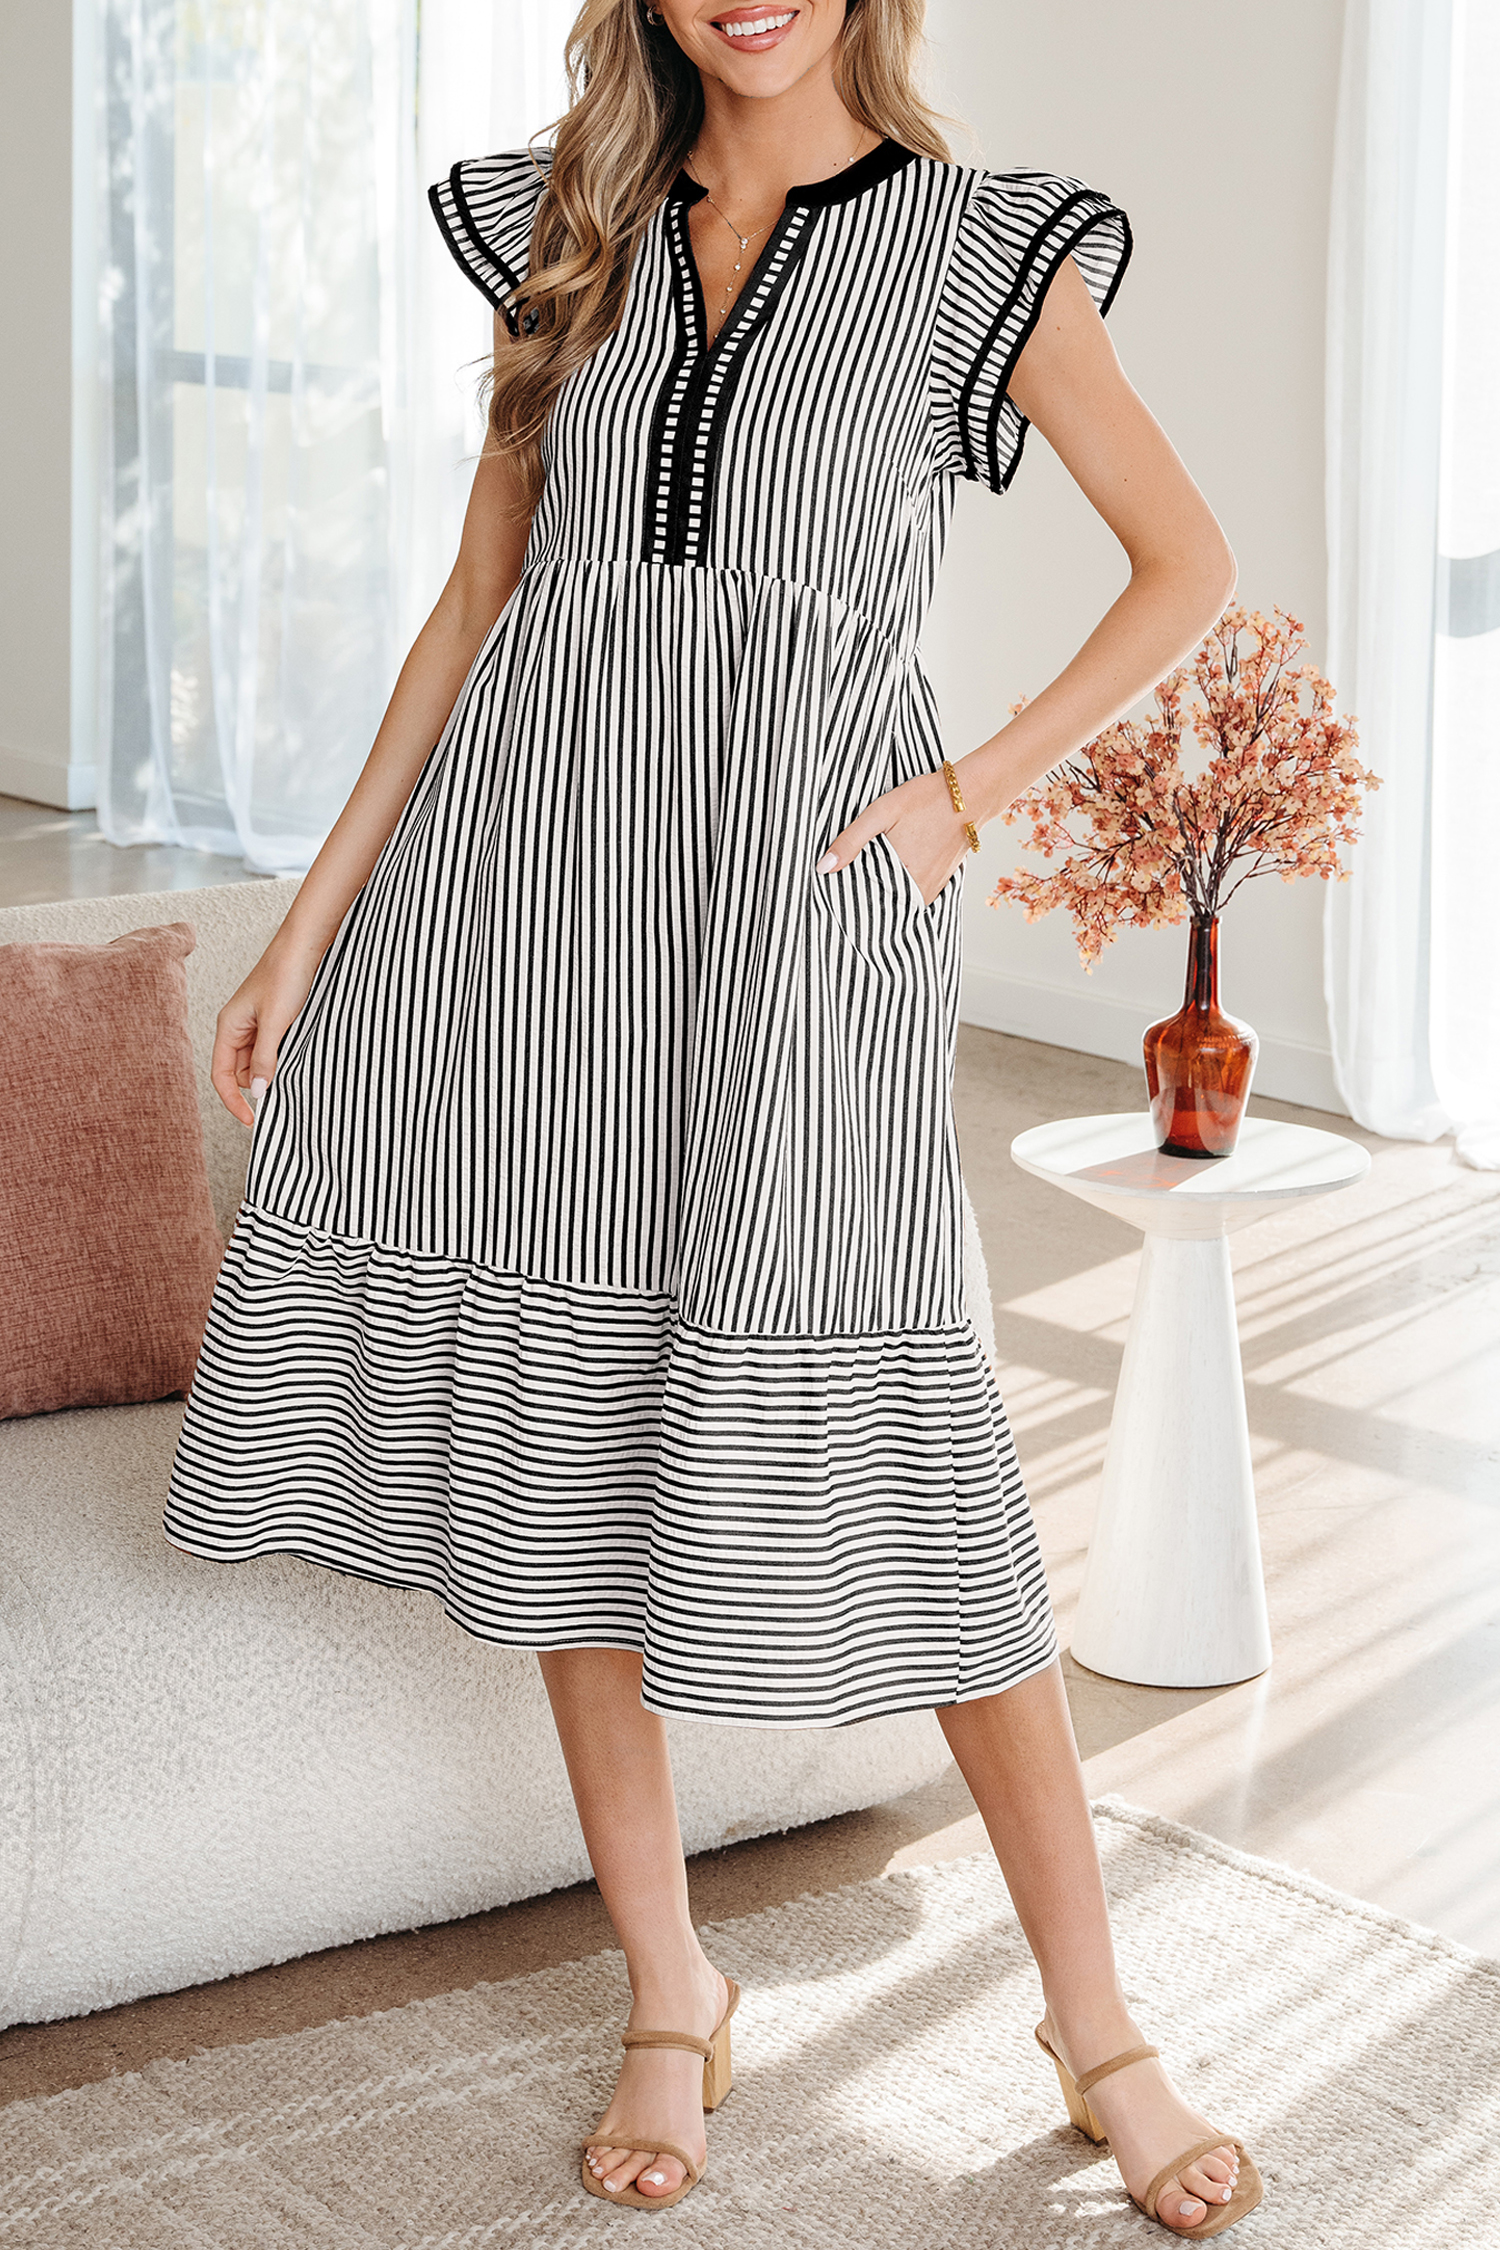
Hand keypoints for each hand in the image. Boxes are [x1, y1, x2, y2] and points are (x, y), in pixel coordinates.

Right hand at [210, 942, 322, 1126]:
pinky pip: (271, 1051)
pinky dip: (280, 1062)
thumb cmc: (286, 975)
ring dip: (269, 1075)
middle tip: (277, 1104)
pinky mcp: (274, 1021)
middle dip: (254, 1089)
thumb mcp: (276, 1022)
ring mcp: (256, 1025)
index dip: (233, 1100)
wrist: (305, 946)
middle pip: (238, 1072)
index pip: (221, 1075)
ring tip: (288, 1083)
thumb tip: (257, 1092)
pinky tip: (294, 1066)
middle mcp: (238, 1027)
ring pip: (257, 1063)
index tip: (252, 1120)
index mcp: (228, 1026)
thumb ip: (265, 1058)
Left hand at [816, 767, 972, 906]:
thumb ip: (850, 841)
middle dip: (867, 894)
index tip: (837, 890)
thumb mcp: (880, 813)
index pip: (865, 900)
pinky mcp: (942, 882)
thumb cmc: (926, 799)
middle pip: (882, 902)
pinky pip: (915, 895)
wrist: (970, 794)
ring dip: (885, 892)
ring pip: (899, 900)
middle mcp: (918, 889)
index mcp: (900, 876)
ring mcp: (932, 888)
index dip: (850, 894)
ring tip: (873, 875)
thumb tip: (823, 868)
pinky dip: (902, 888)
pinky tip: (895, 872)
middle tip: (851, 882)